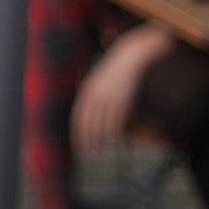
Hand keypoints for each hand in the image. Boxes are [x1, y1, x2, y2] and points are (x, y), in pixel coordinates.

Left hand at [71, 25, 173, 152]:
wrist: (130, 56)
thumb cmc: (114, 70)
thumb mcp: (97, 81)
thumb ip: (92, 96)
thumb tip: (88, 113)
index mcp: (87, 91)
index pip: (79, 117)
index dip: (78, 132)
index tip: (78, 144)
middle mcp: (96, 95)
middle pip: (89, 122)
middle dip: (87, 139)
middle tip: (88, 152)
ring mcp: (110, 97)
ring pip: (103, 123)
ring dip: (101, 139)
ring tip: (101, 150)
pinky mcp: (124, 98)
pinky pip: (117, 119)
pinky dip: (114, 132)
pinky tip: (113, 140)